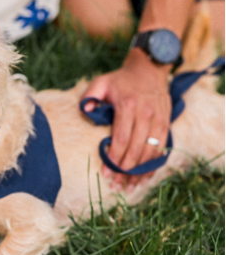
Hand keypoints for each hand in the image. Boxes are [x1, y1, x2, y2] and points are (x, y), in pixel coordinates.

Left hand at [82, 48, 171, 191]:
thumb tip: (86, 112)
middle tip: (116, 184)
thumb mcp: (101, 82)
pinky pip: (162, 147)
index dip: (114, 158)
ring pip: (151, 151)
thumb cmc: (120, 79)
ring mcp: (159, 119)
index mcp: (128, 106)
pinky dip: (154, 163)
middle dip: (126, 169)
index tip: (106, 172)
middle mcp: (146, 114)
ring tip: (129, 185)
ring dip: (141, 171)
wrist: (149, 69)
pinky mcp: (167, 123)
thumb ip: (90, 96)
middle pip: (137, 148)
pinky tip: (146, 175)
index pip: (122, 138)